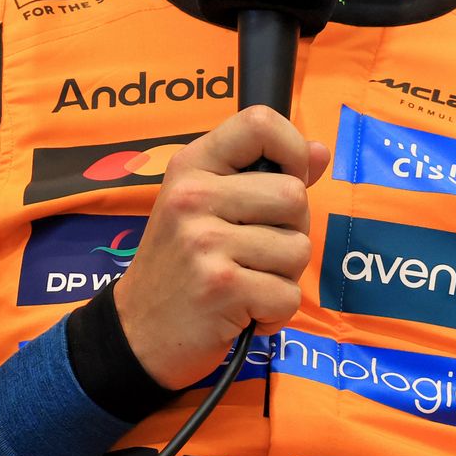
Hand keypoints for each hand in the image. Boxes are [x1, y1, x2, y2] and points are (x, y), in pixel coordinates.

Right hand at [112, 106, 329, 388]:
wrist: (135, 332)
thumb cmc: (180, 266)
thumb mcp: (206, 206)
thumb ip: (263, 175)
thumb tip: (319, 151)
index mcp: (191, 166)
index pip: (258, 123)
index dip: (292, 149)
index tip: (288, 178)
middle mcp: (194, 196)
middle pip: (294, 195)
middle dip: (292, 231)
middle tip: (255, 253)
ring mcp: (204, 242)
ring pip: (298, 249)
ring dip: (282, 277)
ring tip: (245, 283)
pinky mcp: (221, 287)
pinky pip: (288, 295)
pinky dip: (274, 313)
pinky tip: (242, 312)